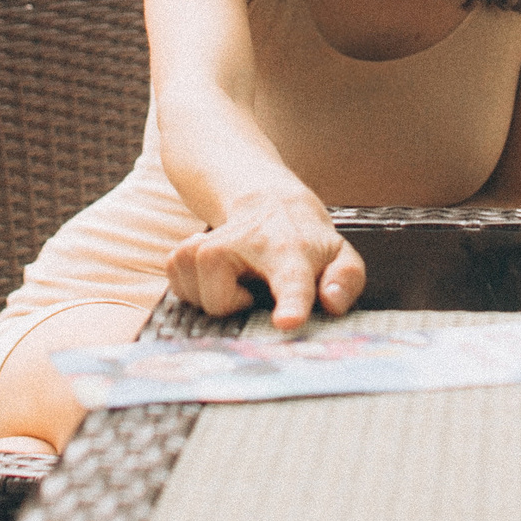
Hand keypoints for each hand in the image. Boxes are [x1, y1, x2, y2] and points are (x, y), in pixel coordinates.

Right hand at [165, 192, 364, 327]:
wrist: (264, 198)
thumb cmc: (303, 238)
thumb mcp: (338, 254)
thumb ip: (345, 281)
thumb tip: (332, 304)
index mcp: (292, 252)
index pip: (292, 280)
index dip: (290, 303)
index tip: (287, 322)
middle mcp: (246, 243)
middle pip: (219, 296)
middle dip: (232, 306)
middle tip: (254, 291)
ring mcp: (211, 244)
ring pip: (193, 289)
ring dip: (213, 297)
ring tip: (237, 283)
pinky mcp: (185, 249)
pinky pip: (176, 283)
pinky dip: (192, 289)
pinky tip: (215, 278)